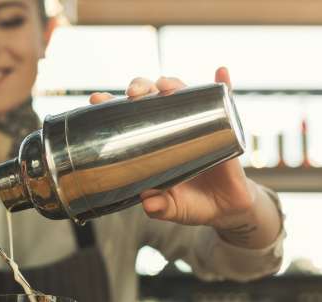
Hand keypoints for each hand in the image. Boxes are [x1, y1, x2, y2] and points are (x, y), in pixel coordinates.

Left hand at [89, 67, 255, 227]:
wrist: (225, 208)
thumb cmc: (192, 204)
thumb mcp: (174, 209)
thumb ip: (160, 208)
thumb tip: (148, 204)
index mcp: (151, 145)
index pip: (127, 119)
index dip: (111, 106)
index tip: (96, 99)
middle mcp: (170, 128)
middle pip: (151, 98)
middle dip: (139, 88)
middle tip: (133, 93)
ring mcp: (195, 125)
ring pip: (182, 94)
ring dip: (173, 83)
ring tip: (167, 85)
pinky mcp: (222, 127)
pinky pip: (224, 102)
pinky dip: (224, 84)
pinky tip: (221, 71)